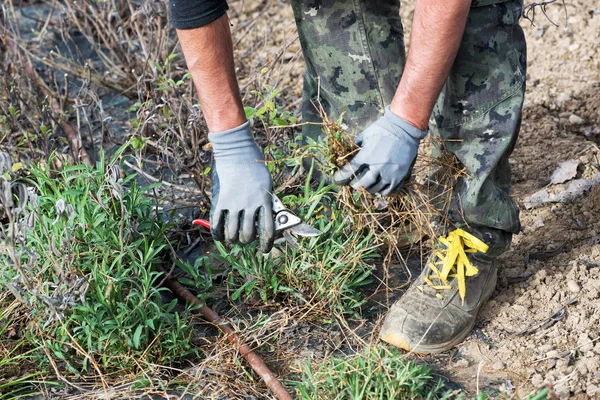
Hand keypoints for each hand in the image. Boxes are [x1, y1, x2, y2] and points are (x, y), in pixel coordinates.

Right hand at [209, 121, 273, 252]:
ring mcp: (234, 203)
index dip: (266, 244)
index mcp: (265, 201)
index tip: (265, 249)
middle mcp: (250, 205)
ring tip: (233, 239)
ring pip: (232, 233)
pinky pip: (216, 222)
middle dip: (247, 241)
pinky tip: (219, 236)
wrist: (237, 151)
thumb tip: (266, 221)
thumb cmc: (255, 166)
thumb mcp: (266, 184)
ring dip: (233, 239)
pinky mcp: (221, 200)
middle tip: (246, 240)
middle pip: (248, 235)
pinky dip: (217, 233)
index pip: (267, 230)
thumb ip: (265, 203)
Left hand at [333, 106, 426, 195]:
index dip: (340, 178)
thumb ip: (355, 146)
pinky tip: (379, 184)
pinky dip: (382, 190)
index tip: (336, 180)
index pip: (349, 171)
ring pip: (374, 190)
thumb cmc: (383, 129)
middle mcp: (378, 167)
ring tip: (367, 183)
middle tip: (353, 182)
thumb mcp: (366, 135)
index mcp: (367, 155)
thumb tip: (347, 155)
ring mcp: (390, 173)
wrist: (405, 127)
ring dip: (368, 188)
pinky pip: (388, 191)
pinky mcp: (400, 176)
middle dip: (354, 184)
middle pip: (360, 185)